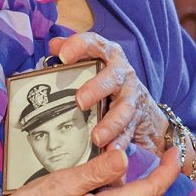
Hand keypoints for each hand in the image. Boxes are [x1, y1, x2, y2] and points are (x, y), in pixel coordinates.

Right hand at [0, 146, 180, 195]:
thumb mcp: (66, 182)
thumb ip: (99, 171)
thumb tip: (125, 157)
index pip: (150, 190)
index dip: (168, 170)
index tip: (175, 151)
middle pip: (129, 189)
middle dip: (120, 168)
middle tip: (100, 149)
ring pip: (114, 195)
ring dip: (105, 179)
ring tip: (79, 167)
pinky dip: (97, 189)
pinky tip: (76, 181)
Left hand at [49, 33, 170, 154]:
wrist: (142, 105)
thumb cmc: (106, 81)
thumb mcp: (91, 63)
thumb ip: (71, 53)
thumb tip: (52, 46)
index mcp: (108, 55)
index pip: (94, 44)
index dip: (79, 47)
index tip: (63, 56)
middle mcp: (122, 73)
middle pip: (112, 78)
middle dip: (96, 89)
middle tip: (79, 102)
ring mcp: (132, 96)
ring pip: (124, 108)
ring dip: (110, 123)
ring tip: (97, 137)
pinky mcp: (138, 118)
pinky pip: (129, 131)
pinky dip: (120, 142)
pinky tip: (111, 151)